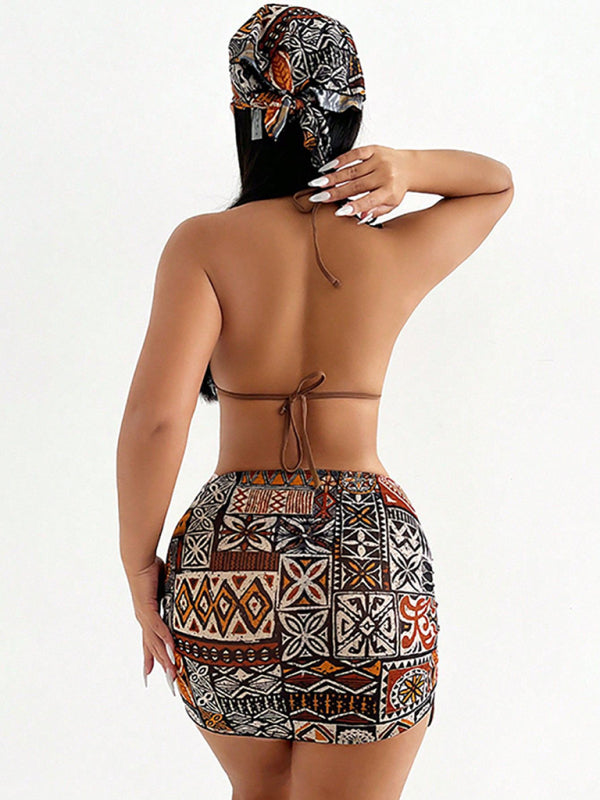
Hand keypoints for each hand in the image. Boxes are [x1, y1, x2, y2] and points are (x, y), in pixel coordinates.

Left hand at [127, 556, 176, 692]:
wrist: (139, 560)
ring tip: (172, 672)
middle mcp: (145, 620)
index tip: (152, 674)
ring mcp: (145, 616)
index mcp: (148, 617)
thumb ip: (174, 597)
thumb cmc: (152, 570)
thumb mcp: (166, 588)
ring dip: (164, 658)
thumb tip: (188, 597)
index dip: (151, 658)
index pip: (150, 642)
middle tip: (170, 684)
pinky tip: (170, 647)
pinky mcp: (146, 608)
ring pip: (155, 642)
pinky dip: (164, 637)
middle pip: (153, 648)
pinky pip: (157, 626)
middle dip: (162, 667)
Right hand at [308, 145, 410, 221]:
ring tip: (318, 183)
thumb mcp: (391, 204)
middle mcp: (384, 175)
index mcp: (389, 191)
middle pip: (356, 185)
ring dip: (333, 177)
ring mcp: (378, 161)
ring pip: (352, 170)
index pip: (368, 200)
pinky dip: (341, 160)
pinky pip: (355, 153)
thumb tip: (358, 218)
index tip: (338, 212)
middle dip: (335, 192)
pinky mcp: (374, 149)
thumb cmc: (397, 187)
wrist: (410, 167)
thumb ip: (375, 211)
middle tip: (319, 197)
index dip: (353, 206)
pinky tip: (329, 166)